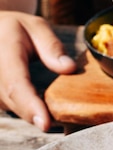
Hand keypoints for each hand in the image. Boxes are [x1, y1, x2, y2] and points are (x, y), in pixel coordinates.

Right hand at [0, 11, 76, 130]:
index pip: (16, 83)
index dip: (30, 105)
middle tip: (64, 118)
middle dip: (37, 113)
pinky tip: (40, 106)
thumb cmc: (16, 29)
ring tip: (53, 110)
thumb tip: (70, 68)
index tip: (45, 123)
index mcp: (4, 50)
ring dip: (32, 110)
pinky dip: (27, 107)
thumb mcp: (36, 27)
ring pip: (12, 106)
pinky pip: (11, 105)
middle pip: (14, 100)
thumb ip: (52, 47)